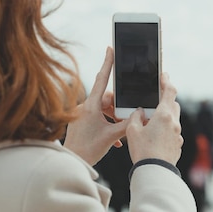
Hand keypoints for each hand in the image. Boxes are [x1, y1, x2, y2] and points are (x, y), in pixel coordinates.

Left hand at [64, 47, 128, 165]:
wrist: (71, 163)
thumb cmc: (88, 150)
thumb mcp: (111, 136)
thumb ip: (127, 124)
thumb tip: (141, 115)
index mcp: (91, 106)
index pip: (102, 79)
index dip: (108, 63)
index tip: (110, 48)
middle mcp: (85, 107)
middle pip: (109, 99)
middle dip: (120, 108)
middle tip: (128, 119)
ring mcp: (83, 114)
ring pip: (106, 110)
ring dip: (116, 120)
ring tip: (121, 133)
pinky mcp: (82, 122)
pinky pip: (100, 118)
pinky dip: (109, 125)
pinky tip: (115, 140)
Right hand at [126, 73, 182, 165]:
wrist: (155, 171)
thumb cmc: (142, 150)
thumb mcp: (132, 130)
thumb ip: (135, 116)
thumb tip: (140, 112)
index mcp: (164, 115)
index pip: (170, 91)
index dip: (167, 81)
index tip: (163, 75)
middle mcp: (174, 123)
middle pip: (173, 105)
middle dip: (165, 101)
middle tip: (154, 101)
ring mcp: (178, 134)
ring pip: (173, 119)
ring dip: (164, 117)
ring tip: (151, 122)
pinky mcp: (177, 144)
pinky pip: (172, 132)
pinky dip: (165, 130)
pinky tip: (154, 137)